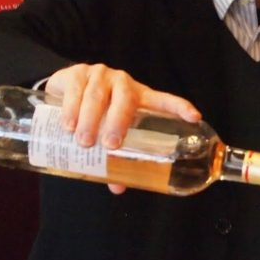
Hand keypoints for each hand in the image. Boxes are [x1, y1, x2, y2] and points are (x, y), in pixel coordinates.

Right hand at [45, 64, 200, 193]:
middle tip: (110, 145)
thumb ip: (115, 155)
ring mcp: (101, 76)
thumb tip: (117, 187)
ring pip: (97, 97)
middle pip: (125, 101)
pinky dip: (71, 109)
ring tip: (85, 142)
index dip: (180, 107)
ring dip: (91, 120)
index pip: (164, 100)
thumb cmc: (97, 112)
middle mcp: (124, 84)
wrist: (65, 87)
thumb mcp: (108, 130)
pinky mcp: (78, 72)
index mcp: (140, 98)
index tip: (194, 117)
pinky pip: (76, 90)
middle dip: (118, 123)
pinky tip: (68, 125)